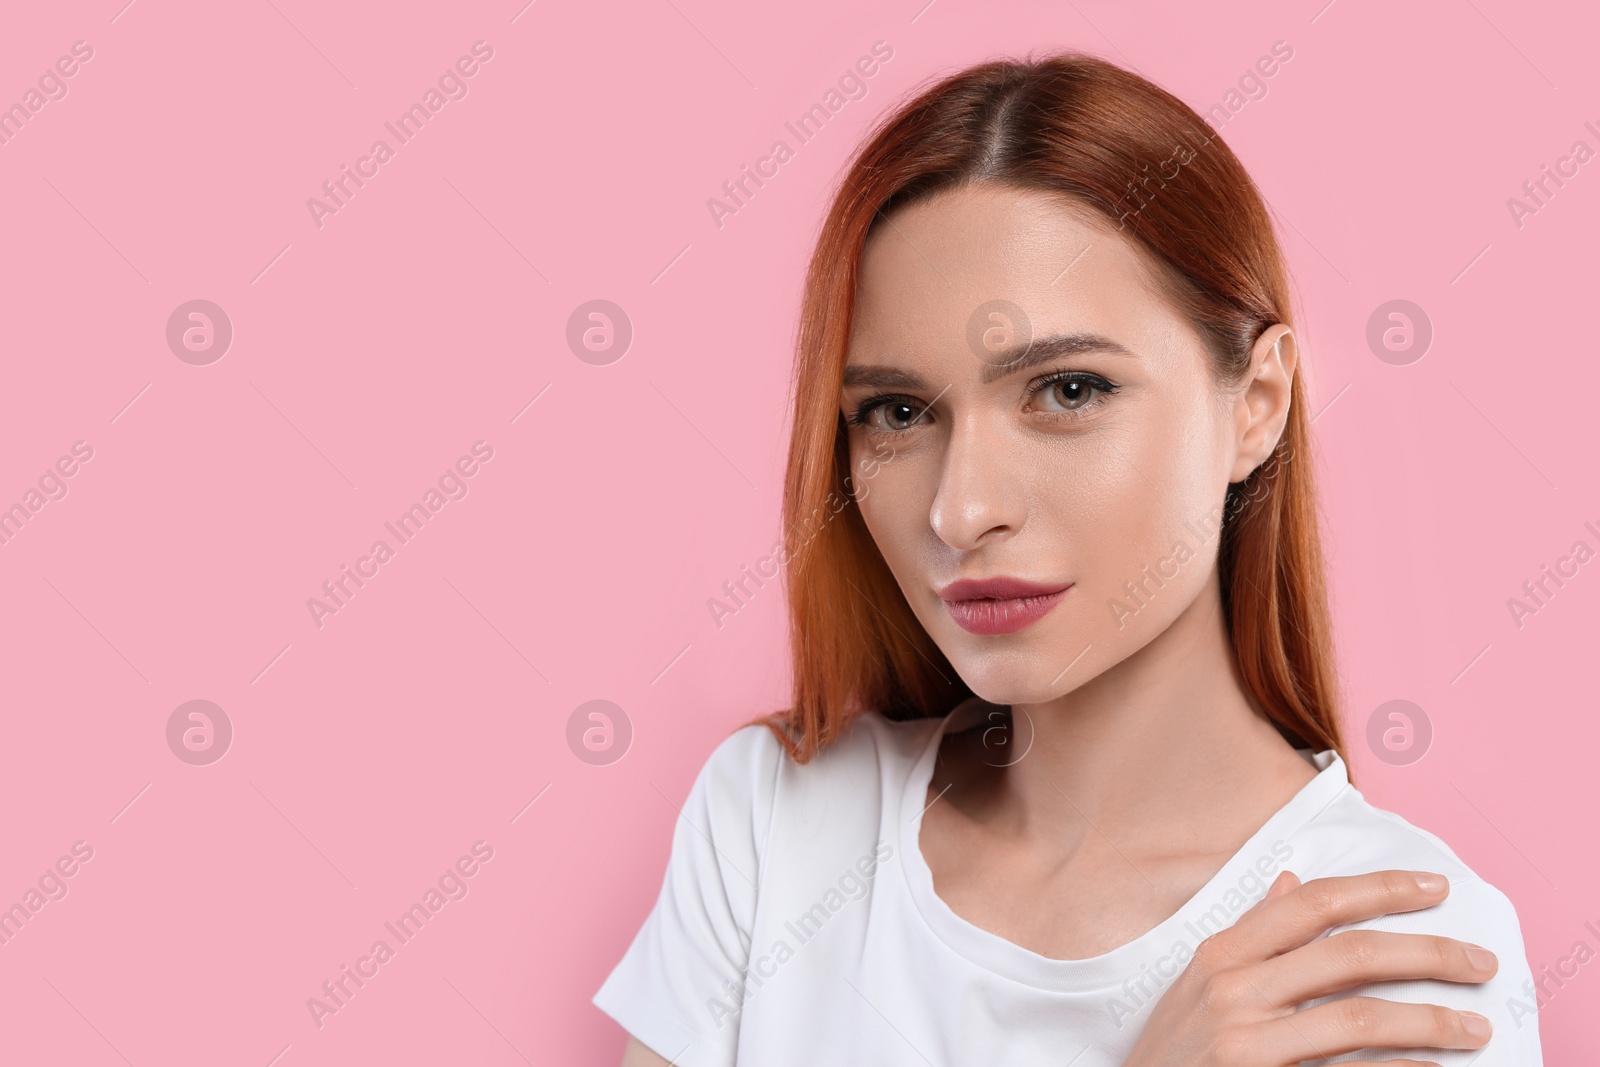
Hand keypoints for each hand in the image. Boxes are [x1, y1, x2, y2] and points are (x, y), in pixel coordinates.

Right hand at [1121, 869, 1497, 1066]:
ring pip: (1360, 1016)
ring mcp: (1247, 1042)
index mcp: (1221, 955)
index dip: (1380, 889)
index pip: (1313, 904)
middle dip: (1427, 954)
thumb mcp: (1197, 985)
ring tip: (1473, 1028)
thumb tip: (1291, 883)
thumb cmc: (1173, 1051)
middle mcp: (1234, 990)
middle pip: (1350, 954)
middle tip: (1479, 962)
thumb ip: (1251, 936)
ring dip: (1430, 1021)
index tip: (1433, 889)